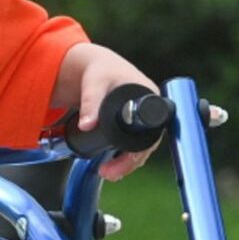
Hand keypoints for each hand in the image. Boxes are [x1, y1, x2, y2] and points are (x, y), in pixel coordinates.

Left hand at [59, 43, 159, 180]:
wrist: (94, 66)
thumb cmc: (99, 70)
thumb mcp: (94, 84)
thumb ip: (90, 103)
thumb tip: (86, 126)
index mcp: (148, 95)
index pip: (152, 129)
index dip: (142, 148)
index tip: (126, 160)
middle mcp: (149, 107)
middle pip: (148, 142)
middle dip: (131, 162)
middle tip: (109, 173)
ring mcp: (141, 116)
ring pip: (141, 147)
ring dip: (127, 163)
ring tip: (107, 173)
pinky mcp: (133, 122)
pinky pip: (134, 144)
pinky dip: (125, 156)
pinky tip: (113, 167)